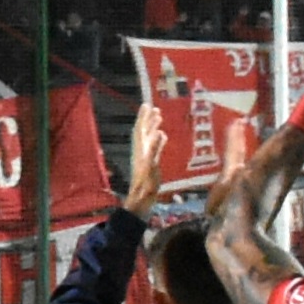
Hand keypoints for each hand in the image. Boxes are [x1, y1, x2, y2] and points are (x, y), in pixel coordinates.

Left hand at [122, 92, 166, 211]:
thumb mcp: (151, 165)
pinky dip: (157, 139)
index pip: (141, 129)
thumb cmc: (146, 183)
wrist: (142, 198)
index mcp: (140, 149)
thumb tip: (158, 132)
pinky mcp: (150, 162)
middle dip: (148, 119)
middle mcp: (141, 150)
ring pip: (148, 137)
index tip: (147, 105)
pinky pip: (153, 146)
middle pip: (143, 131)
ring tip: (159, 117)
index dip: (143, 117)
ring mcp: (145, 156)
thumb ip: (154, 149)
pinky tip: (162, 136)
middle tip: (155, 108)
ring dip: (152, 127)